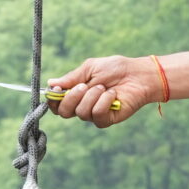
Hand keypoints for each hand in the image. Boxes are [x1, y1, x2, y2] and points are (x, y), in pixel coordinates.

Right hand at [48, 57, 162, 126]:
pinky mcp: (108, 119)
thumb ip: (71, 78)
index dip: (53, 99)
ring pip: (81, 113)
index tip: (58, 89)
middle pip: (64, 112)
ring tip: (104, 87)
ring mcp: (95, 114)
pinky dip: (104, 102)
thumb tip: (50, 84)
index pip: (57, 104)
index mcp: (76, 94)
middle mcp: (83, 106)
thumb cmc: (115, 69)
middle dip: (71, 97)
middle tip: (84, 86)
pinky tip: (113, 94)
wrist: (138, 75)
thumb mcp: (90, 68)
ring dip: (92, 96)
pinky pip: (98, 115)